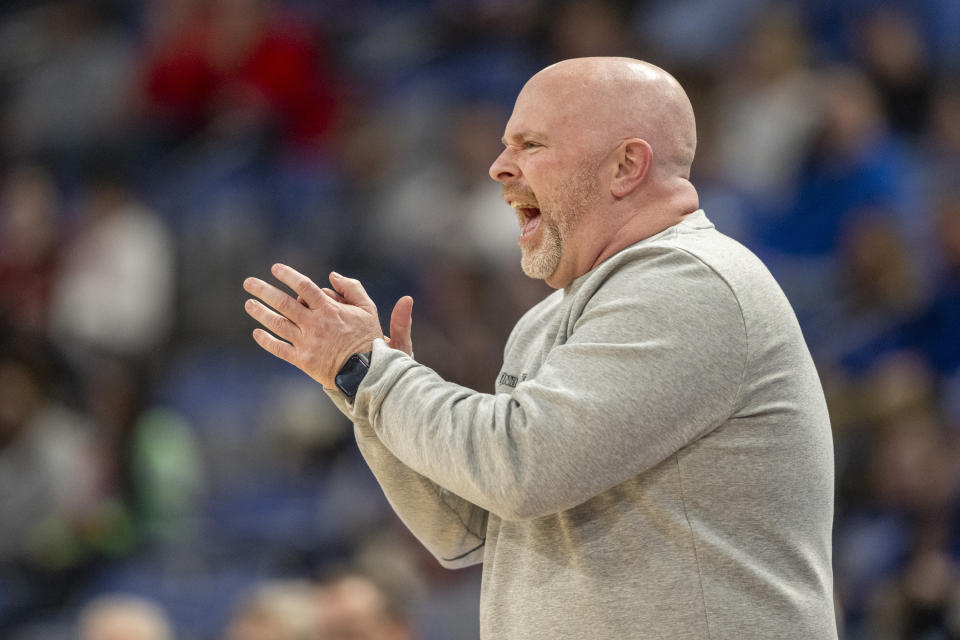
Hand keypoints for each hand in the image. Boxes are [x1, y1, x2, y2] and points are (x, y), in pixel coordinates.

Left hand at [243, 264, 413, 387]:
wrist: (367, 372)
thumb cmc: (368, 338)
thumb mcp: (367, 308)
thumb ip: (351, 288)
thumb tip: (331, 275)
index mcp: (329, 309)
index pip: (304, 287)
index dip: (288, 275)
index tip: (275, 268)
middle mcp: (314, 324)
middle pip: (283, 303)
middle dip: (264, 291)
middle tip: (248, 282)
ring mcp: (306, 342)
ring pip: (277, 324)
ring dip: (260, 313)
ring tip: (248, 304)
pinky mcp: (302, 360)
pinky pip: (279, 349)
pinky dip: (266, 341)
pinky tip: (257, 333)